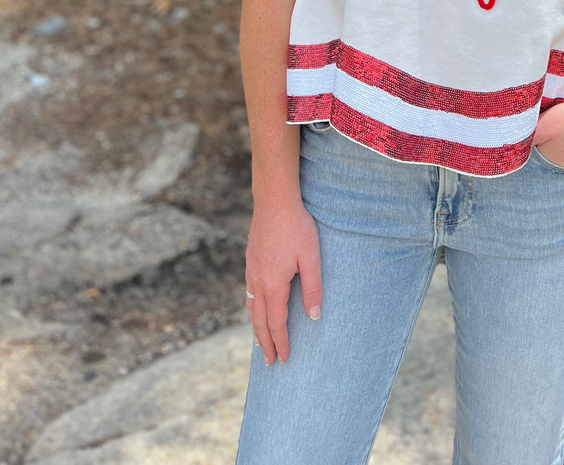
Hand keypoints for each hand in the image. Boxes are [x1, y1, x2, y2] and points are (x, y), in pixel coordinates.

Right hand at [244, 195, 321, 364]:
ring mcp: (251, 271)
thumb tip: (314, 316)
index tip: (285, 359)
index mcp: (273, 285)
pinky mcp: (250, 261)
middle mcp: (258, 282)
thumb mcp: (311, 258)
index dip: (281, 342)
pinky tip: (256, 309)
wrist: (274, 201)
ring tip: (260, 344)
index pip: (276, 323)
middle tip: (270, 363)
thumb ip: (313, 288)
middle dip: (266, 343)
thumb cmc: (296, 227)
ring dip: (257, 329)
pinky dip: (252, 310)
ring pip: (251, 308)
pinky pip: (249, 294)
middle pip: (260, 321)